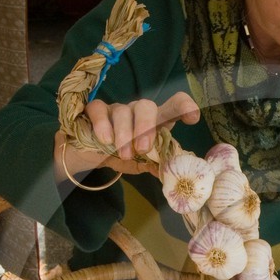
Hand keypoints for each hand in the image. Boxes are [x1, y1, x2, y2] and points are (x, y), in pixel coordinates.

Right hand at [85, 91, 199, 165]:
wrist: (87, 155)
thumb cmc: (119, 156)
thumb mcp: (137, 164)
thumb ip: (151, 165)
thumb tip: (167, 172)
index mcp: (153, 123)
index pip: (172, 107)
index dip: (183, 107)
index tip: (192, 117)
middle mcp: (136, 112)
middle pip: (147, 106)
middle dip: (146, 127)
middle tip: (143, 149)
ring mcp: (115, 109)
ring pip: (123, 111)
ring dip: (124, 133)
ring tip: (124, 154)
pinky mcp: (94, 110)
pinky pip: (99, 109)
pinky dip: (103, 124)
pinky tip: (105, 140)